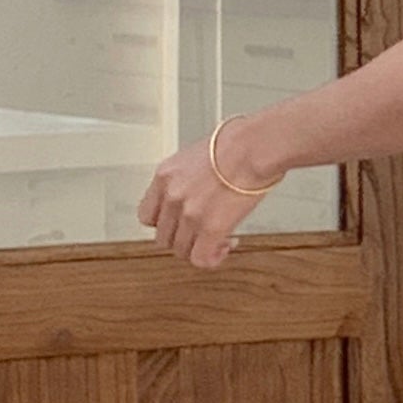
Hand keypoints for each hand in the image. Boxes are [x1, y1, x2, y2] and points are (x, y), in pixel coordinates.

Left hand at [139, 122, 275, 269]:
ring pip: (182, 251)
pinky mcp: (211, 228)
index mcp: (165, 176)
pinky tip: (224, 247)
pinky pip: (201, 259)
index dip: (165, 224)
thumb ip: (190, 177)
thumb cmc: (238, 142)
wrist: (254, 146)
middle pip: (163, 237)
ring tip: (219, 239)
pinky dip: (212, 259)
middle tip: (202, 234)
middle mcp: (172, 196)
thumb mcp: (199, 154)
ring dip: (201, 248)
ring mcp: (189, 214)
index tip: (179, 224)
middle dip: (185, 238)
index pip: (147, 215)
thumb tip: (200, 187)